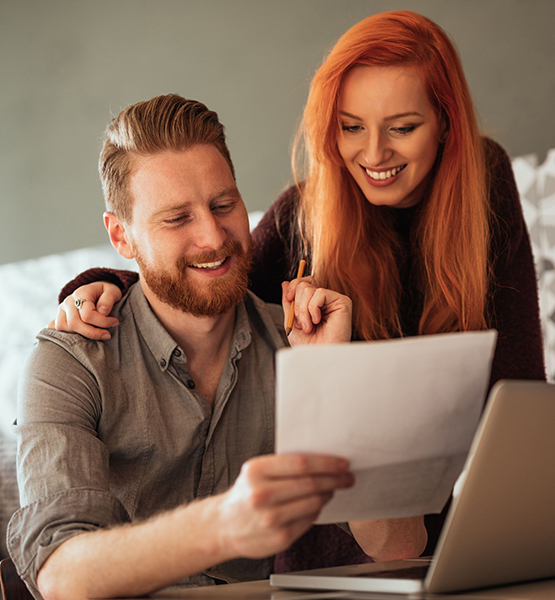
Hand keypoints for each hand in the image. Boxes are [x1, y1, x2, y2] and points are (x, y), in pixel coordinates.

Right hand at [48, 282, 121, 339]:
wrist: (96, 290)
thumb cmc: (106, 292)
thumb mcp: (113, 291)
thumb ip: (108, 299)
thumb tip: (102, 312)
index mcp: (81, 293)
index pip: (87, 314)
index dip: (103, 322)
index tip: (115, 323)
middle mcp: (68, 301)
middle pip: (74, 323)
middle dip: (92, 333)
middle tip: (107, 335)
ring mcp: (61, 309)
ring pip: (63, 328)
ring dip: (80, 335)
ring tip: (96, 334)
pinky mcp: (59, 316)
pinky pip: (55, 328)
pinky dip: (65, 335)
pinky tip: (78, 337)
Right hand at [215, 454, 353, 558]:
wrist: (224, 526)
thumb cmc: (245, 494)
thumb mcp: (256, 471)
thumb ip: (284, 465)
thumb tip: (322, 460)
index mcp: (256, 471)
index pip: (301, 463)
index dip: (327, 462)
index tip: (342, 463)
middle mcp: (262, 495)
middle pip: (311, 483)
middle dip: (335, 479)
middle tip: (346, 477)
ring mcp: (271, 519)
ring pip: (314, 502)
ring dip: (329, 494)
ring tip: (332, 489)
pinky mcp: (280, 538)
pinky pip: (309, 519)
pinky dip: (317, 510)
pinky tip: (316, 504)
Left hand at [282, 277, 351, 345]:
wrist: (317, 357)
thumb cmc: (308, 345)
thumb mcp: (291, 321)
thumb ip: (288, 302)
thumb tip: (285, 284)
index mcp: (313, 303)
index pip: (302, 282)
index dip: (292, 287)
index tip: (288, 299)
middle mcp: (324, 300)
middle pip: (303, 284)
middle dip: (296, 305)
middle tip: (301, 323)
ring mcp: (334, 300)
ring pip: (309, 289)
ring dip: (303, 311)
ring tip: (309, 326)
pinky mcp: (343, 302)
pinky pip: (319, 293)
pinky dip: (313, 309)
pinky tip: (317, 321)